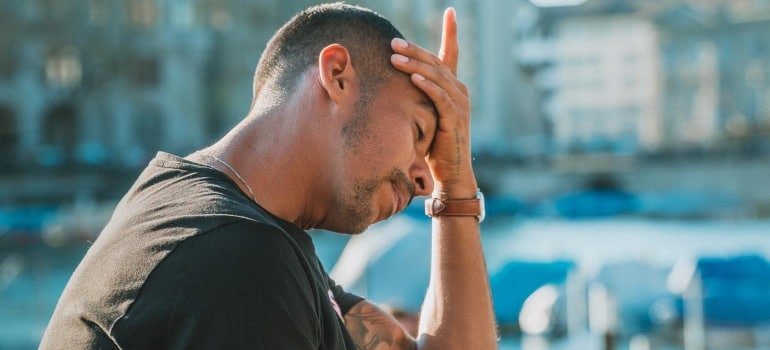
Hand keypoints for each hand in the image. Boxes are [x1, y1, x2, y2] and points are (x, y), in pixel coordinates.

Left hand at [390, 8, 476, 197]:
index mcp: (453, 88)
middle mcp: (459, 91)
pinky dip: (426, 86)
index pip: (452, 54)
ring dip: (414, 65)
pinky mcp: (454, 118)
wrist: (451, 172)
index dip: (451, 32)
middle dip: (414, 50)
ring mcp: (459, 104)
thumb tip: (394, 83)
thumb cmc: (434, 146)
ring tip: (394, 57)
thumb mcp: (425, 115)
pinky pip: (439, 97)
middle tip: (392, 41)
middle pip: (436, 62)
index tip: (450, 11)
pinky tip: (412, 78)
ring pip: (436, 76)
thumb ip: (417, 98)